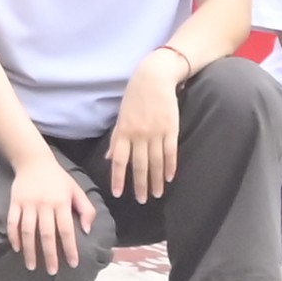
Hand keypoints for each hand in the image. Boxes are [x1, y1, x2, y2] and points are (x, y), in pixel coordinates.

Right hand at [0, 140, 96, 277]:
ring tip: (32, 266)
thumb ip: (86, 210)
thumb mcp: (77, 190)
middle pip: (46, 234)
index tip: (73, 263)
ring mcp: (27, 204)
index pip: (66, 230)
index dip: (70, 248)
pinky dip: (13, 236)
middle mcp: (44, 204)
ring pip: (27, 231)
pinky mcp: (14, 202)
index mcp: (61, 202)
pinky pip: (12, 222)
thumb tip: (87, 231)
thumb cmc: (58, 178)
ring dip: (30, 250)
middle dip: (49, 255)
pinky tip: (17, 248)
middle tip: (52, 271)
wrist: (33, 160)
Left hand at [106, 59, 186, 203]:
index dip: (119, 178)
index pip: (120, 161)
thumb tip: (110, 159)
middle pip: (139, 165)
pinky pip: (170, 152)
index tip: (118, 194)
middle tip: (142, 201)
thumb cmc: (134, 99)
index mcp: (123, 132)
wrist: (153, 79)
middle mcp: (139, 135)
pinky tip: (170, 178)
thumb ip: (116, 140)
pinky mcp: (171, 129)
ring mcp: (156, 133)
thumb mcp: (121, 118)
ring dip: (156, 180)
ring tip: (157, 194)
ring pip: (156, 162)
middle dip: (140, 185)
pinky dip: (170, 166)